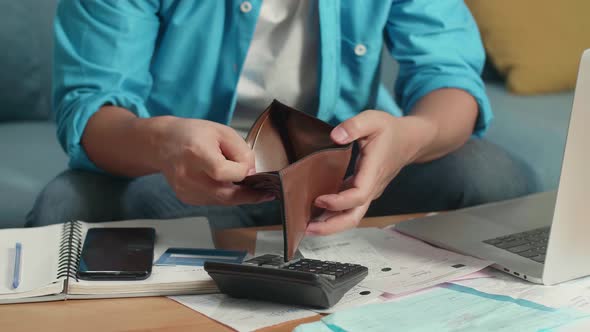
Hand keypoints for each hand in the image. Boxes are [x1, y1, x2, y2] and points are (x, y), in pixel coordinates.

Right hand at [155, 117, 273, 205]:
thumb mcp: (222, 132)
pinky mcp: (186, 197)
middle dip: (249, 195)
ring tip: (249, 187)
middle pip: (225, 195)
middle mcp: (188, 175)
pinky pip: (213, 201)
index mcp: (196, 153)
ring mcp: (186, 189)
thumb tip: (252, 172)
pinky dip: (224, 195)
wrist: (163, 143)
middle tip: (266, 193)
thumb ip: (241, 151)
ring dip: (238, 196)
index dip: (241, 172)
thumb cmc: (192, 134)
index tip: (248, 167)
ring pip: (221, 201)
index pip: (222, 172)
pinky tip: (227, 185)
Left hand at [306, 111, 432, 234]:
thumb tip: (336, 136)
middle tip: (308, 229)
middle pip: (354, 216)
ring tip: (307, 226)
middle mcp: (372, 187)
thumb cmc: (391, 131)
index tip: (319, 199)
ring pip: (351, 216)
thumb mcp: (373, 120)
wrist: (410, 141)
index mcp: (374, 171)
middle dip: (331, 226)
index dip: (338, 202)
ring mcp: (368, 192)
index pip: (358, 196)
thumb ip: (354, 126)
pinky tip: (316, 214)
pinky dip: (333, 214)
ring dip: (330, 224)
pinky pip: (349, 208)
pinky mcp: (364, 191)